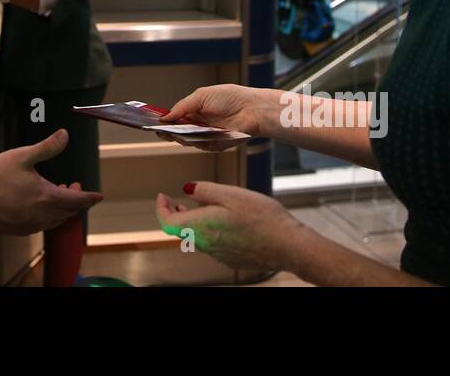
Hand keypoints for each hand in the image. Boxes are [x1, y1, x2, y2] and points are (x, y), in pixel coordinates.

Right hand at [0, 129, 102, 234]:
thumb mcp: (23, 156)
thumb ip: (47, 147)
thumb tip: (65, 135)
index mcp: (46, 197)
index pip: (77, 201)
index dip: (90, 198)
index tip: (98, 196)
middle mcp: (42, 215)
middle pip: (68, 212)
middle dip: (75, 200)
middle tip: (72, 186)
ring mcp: (30, 225)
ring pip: (56, 220)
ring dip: (62, 209)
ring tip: (56, 194)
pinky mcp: (19, 230)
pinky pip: (42, 225)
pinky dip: (48, 217)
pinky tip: (38, 206)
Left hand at [156, 182, 305, 273]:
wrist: (288, 246)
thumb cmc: (261, 217)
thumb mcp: (231, 194)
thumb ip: (205, 191)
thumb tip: (186, 190)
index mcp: (201, 227)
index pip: (167, 223)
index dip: (161, 209)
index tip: (163, 196)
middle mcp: (206, 245)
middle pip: (181, 231)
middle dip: (176, 214)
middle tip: (176, 201)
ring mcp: (219, 255)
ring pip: (197, 237)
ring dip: (193, 222)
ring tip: (201, 207)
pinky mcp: (232, 259)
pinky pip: (213, 244)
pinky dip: (209, 230)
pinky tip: (223, 220)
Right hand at [157, 85, 271, 152]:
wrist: (252, 109)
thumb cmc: (231, 98)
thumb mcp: (202, 96)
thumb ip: (182, 106)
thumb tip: (165, 116)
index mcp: (195, 111)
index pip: (175, 118)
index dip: (165, 120)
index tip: (154, 122)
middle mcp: (199, 124)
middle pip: (178, 131)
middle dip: (168, 131)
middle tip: (159, 130)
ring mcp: (206, 135)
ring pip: (186, 140)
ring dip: (178, 136)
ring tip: (172, 132)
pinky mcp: (214, 145)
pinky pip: (199, 146)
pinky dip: (193, 141)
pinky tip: (187, 136)